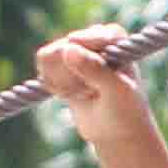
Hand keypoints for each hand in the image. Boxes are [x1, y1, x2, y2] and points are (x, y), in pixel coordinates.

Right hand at [34, 26, 156, 159]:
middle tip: (94, 92)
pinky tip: (74, 94)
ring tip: (86, 93)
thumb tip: (68, 49)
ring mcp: (75, 47)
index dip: (82, 66)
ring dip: (64, 83)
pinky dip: (55, 86)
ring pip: (48, 56)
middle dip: (73, 78)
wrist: (116, 131)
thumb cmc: (125, 111)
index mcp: (114, 36)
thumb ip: (96, 70)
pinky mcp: (59, 61)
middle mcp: (93, 35)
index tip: (98, 86)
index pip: (81, 39)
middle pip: (61, 49)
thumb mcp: (116, 92)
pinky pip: (42, 66)